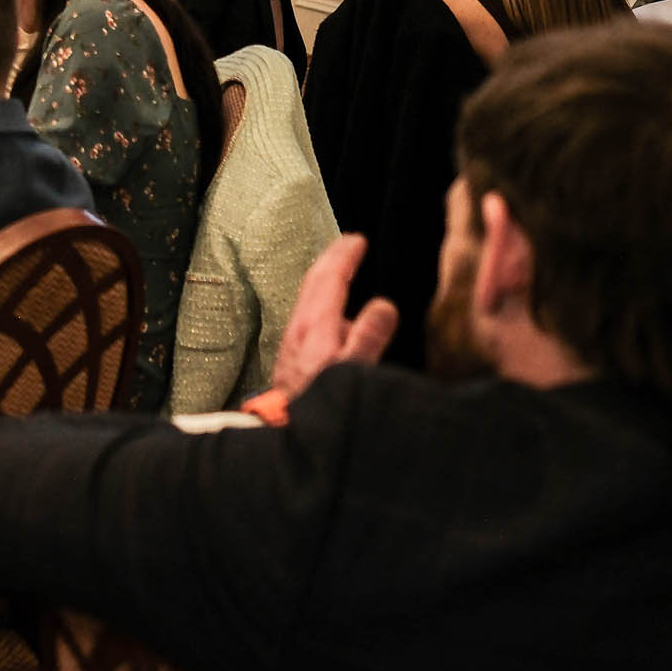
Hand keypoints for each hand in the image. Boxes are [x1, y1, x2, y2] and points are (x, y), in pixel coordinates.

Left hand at [269, 234, 399, 402]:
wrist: (287, 430)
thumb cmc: (322, 401)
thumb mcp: (352, 370)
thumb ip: (368, 337)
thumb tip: (384, 304)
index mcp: (314, 323)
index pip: (329, 279)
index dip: (344, 257)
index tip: (357, 240)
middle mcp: (300, 326)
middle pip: (315, 282)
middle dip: (332, 259)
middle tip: (349, 244)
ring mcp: (294, 339)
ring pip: (310, 298)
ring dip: (326, 278)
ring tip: (342, 269)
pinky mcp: (294, 354)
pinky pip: (310, 314)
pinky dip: (323, 300)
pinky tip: (334, 313)